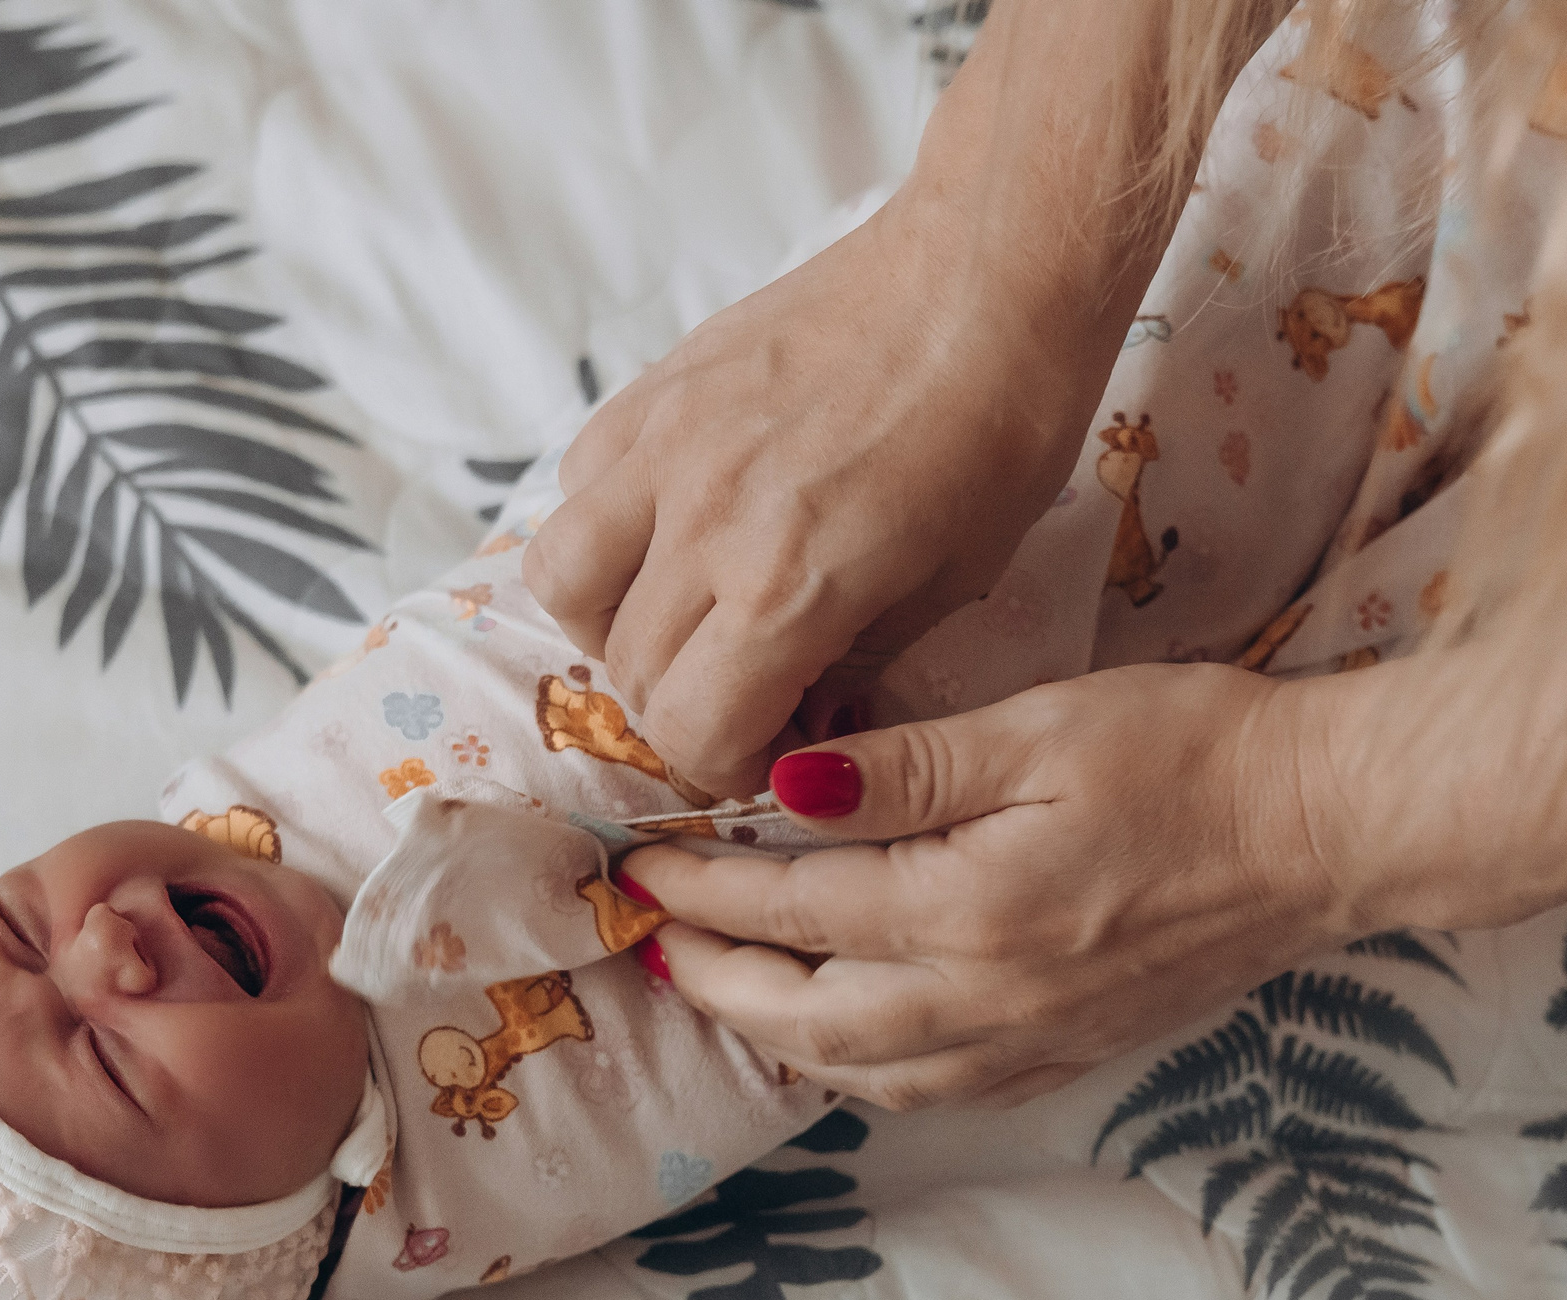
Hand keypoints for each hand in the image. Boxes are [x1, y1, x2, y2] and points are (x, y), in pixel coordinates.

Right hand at [521, 185, 1116, 795]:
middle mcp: (704, 520)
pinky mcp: (658, 387)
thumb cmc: (1003, 424)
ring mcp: (667, 445)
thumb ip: (856, 664)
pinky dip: (605, 531)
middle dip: (687, 711)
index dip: (730, 767)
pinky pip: (578, 486)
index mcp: (788, 583)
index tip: (775, 751)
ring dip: (612, 628)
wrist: (993, 266)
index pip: (692, 730)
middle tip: (747, 696)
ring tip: (680, 620)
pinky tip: (669, 529)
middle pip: (633, 673)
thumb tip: (804, 724)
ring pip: (562, 582)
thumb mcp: (955, 580)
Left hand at [618, 664, 1365, 1109]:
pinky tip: (838, 1034)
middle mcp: (988, 1000)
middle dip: (712, 980)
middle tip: (654, 937)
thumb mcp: (1039, 729)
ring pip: (862, 1072)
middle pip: (804, 1016)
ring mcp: (1029, 1042)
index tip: (639, 861)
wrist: (1327, 830)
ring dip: (775, 1036)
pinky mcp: (1067, 1054)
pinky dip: (859, 1070)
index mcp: (970, 910)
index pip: (792, 907)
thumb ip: (902, 769)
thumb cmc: (1192, 753)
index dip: (702, 886)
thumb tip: (777, 790)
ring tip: (722, 986)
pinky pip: (931, 1092)